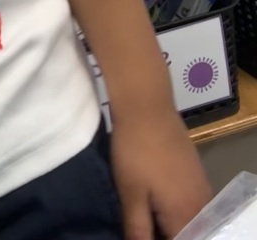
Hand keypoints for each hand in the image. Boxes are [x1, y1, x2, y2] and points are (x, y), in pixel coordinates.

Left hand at [110, 110, 211, 238]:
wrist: (147, 106)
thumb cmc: (134, 151)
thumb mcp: (130, 194)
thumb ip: (138, 229)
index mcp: (185, 216)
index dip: (157, 239)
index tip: (139, 229)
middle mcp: (201, 205)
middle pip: (187, 233)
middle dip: (165, 230)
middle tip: (139, 220)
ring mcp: (202, 185)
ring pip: (189, 217)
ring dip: (170, 219)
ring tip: (144, 208)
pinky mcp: (196, 170)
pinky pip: (191, 201)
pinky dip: (175, 204)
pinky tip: (155, 194)